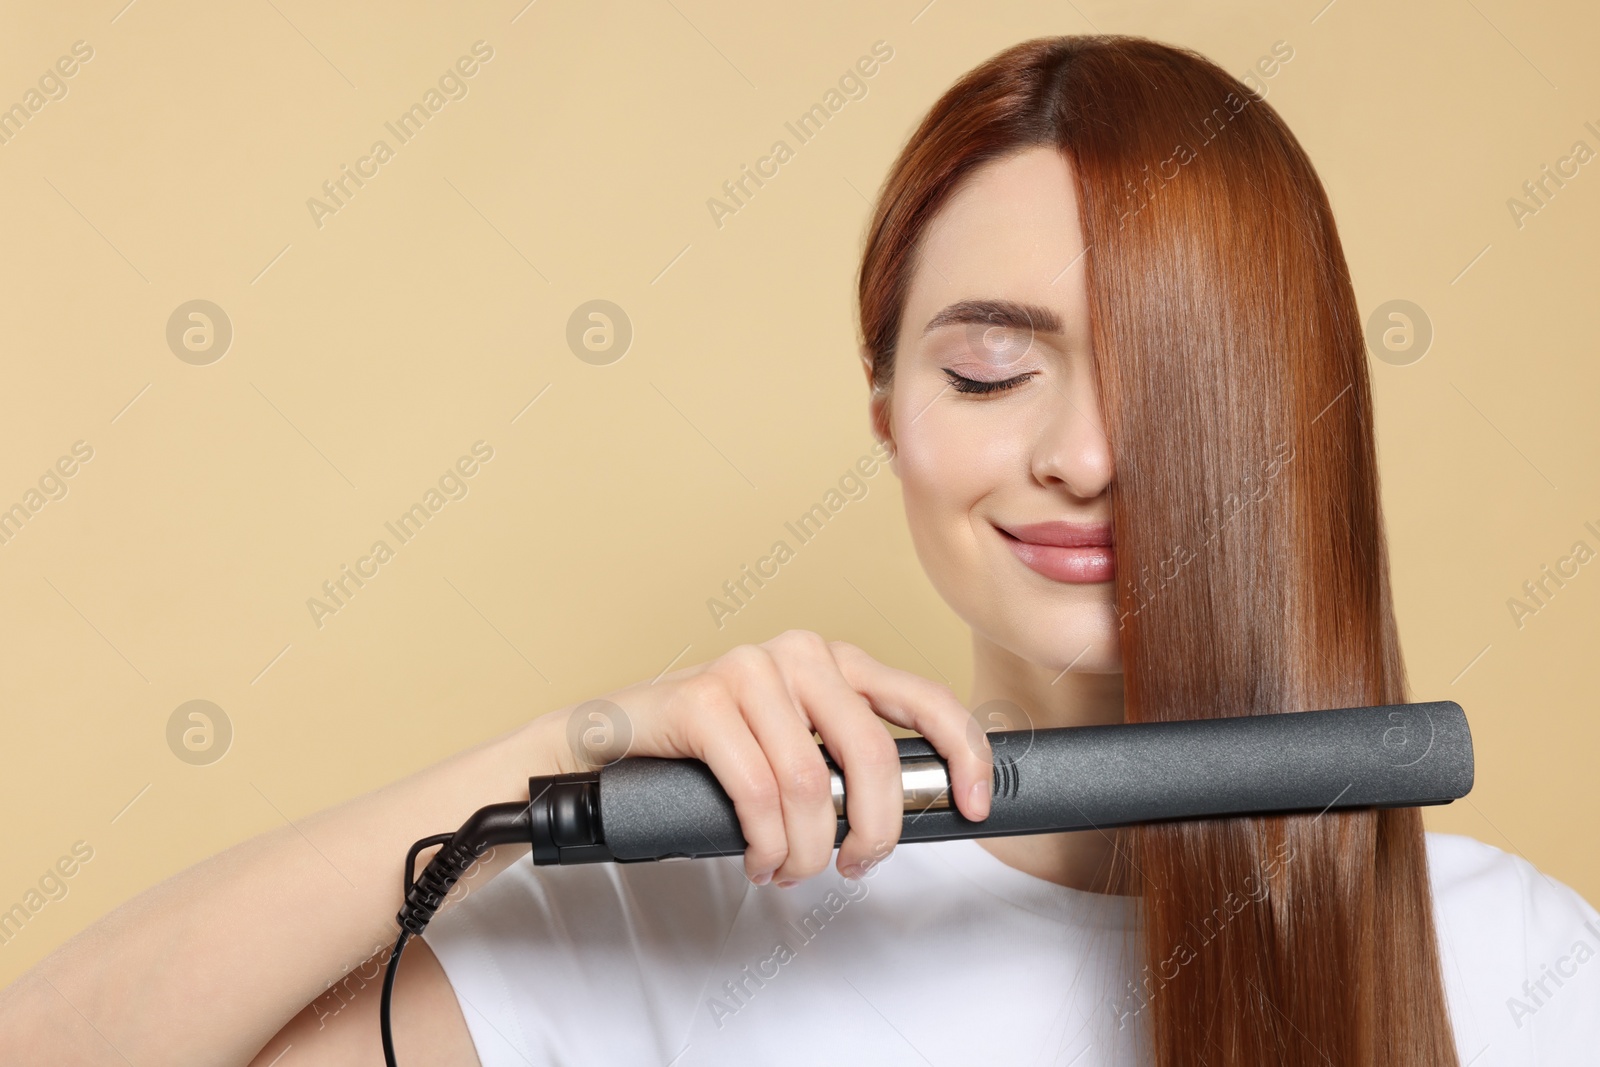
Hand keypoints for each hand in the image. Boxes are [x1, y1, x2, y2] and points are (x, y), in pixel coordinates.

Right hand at [542, 630, 991, 884]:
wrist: (611, 746)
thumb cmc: (712, 756)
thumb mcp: (796, 750)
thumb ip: (848, 764)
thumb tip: (912, 813)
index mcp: (836, 661)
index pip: (925, 697)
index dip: (964, 753)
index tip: (974, 806)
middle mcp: (799, 653)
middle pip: (872, 754)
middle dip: (874, 829)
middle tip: (856, 865)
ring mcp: (749, 669)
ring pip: (812, 783)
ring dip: (807, 849)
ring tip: (788, 869)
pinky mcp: (701, 698)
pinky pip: (757, 791)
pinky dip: (765, 842)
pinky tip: (758, 857)